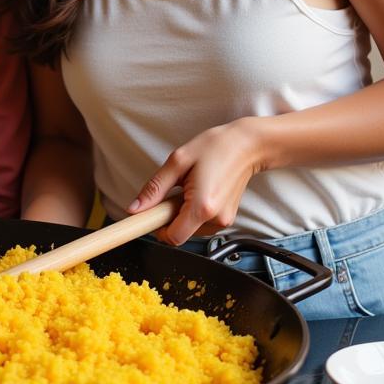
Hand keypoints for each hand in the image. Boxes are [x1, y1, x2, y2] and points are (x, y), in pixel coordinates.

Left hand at [127, 118, 265, 245]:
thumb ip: (154, 188)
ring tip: (187, 189)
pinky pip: (200, 224)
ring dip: (180, 215)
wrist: (247, 146)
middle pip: (180, 234)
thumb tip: (136, 207)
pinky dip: (191, 213)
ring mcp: (224, 221)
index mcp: (202, 207)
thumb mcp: (177, 162)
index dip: (156, 228)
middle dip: (168, 218)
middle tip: (171, 193)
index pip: (172, 237)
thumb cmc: (216, 148)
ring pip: (189, 230)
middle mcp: (216, 219)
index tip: (147, 216)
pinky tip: (196, 193)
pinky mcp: (227, 219)